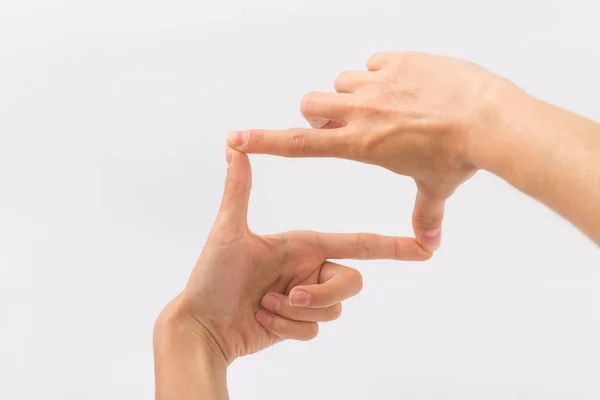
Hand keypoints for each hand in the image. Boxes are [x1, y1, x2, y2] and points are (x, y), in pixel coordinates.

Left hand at [156, 148, 430, 364]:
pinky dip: (288, 329)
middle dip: (321, 293)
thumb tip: (231, 142)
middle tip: (288, 295)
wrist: (202, 325)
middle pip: (351, 282)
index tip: (424, 248)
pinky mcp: (301, 322)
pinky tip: (263, 320)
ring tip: (265, 305)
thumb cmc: (211, 277)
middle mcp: (310, 268)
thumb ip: (238, 189)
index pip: (356, 242)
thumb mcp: (229, 231)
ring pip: (334, 309)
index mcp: (303, 244)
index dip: (391, 246)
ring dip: (296, 312)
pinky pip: (316, 329)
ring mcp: (307, 296)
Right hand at [226, 51, 518, 250]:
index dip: (264, 141)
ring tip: (383, 106)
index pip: (299, 144)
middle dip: (320, 113)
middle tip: (345, 123)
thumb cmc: (458, 158)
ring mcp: (378, 82)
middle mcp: (360, 111)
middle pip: (311, 103)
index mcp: (359, 144)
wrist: (489, 119)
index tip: (237, 136)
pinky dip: (381, 75)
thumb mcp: (435, 189)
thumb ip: (426, 215)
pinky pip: (373, 62)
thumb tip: (430, 244)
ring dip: (351, 93)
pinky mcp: (399, 61)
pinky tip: (407, 87)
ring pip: (341, 81)